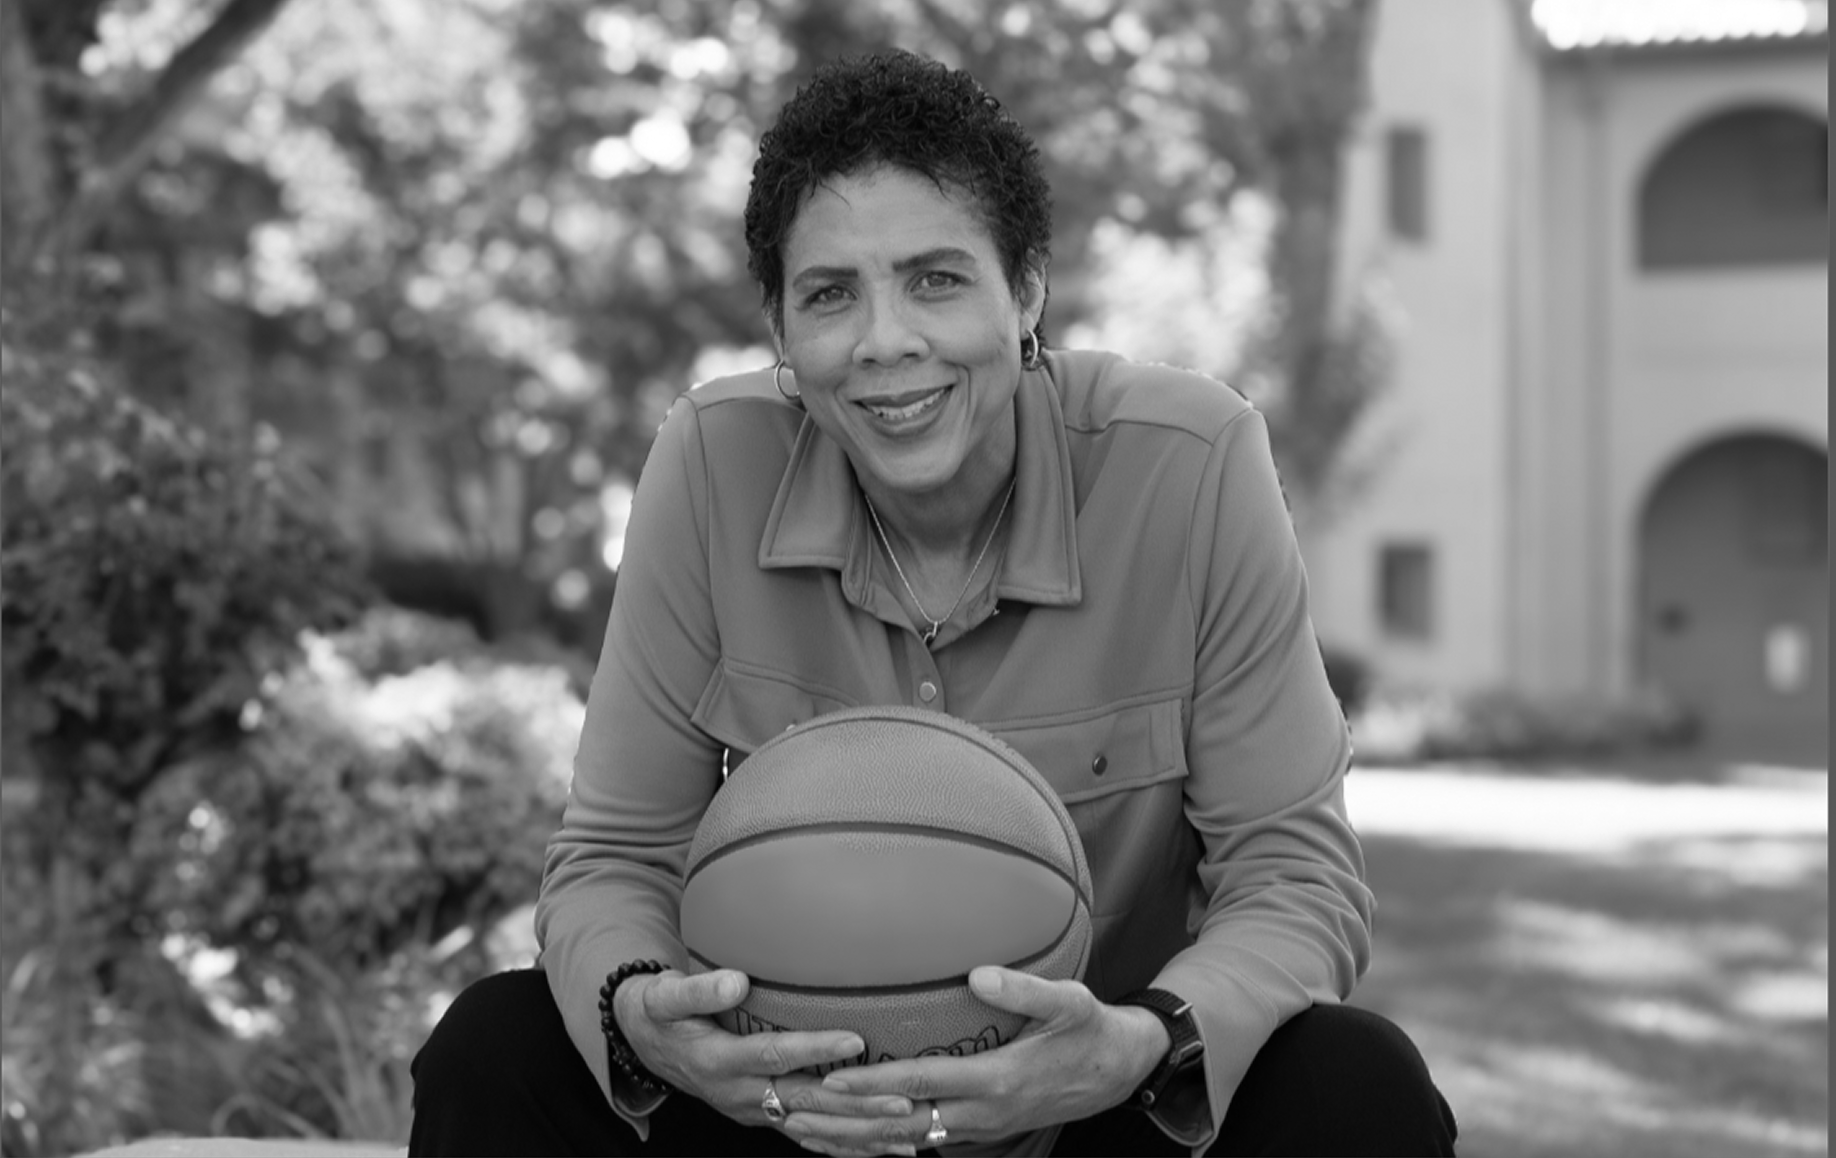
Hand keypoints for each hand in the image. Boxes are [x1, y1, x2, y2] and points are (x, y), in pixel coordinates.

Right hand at [614, 969, 917, 1146]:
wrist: (648, 1046)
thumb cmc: (661, 1013)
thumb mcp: (666, 997)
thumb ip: (699, 990)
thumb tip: (735, 981)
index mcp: (720, 1061)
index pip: (774, 1055)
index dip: (813, 1050)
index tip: (855, 1040)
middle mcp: (741, 1093)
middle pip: (805, 1101)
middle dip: (855, 1102)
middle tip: (901, 1097)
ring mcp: (755, 1111)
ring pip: (813, 1128)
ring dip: (860, 1131)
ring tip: (906, 1126)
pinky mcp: (765, 1117)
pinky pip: (809, 1138)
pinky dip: (847, 1147)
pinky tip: (885, 1148)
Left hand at [780, 966, 1169, 1154]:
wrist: (1119, 1071)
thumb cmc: (1091, 1031)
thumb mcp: (1070, 1002)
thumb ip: (1025, 989)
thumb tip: (978, 974)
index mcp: (996, 1080)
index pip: (922, 1084)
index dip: (875, 1083)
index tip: (833, 1078)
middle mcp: (981, 1112)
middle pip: (900, 1125)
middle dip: (845, 1124)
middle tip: (793, 1112)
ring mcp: (978, 1127)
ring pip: (906, 1140)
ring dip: (854, 1138)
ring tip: (805, 1128)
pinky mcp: (979, 1128)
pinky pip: (923, 1139)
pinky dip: (884, 1141)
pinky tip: (854, 1136)